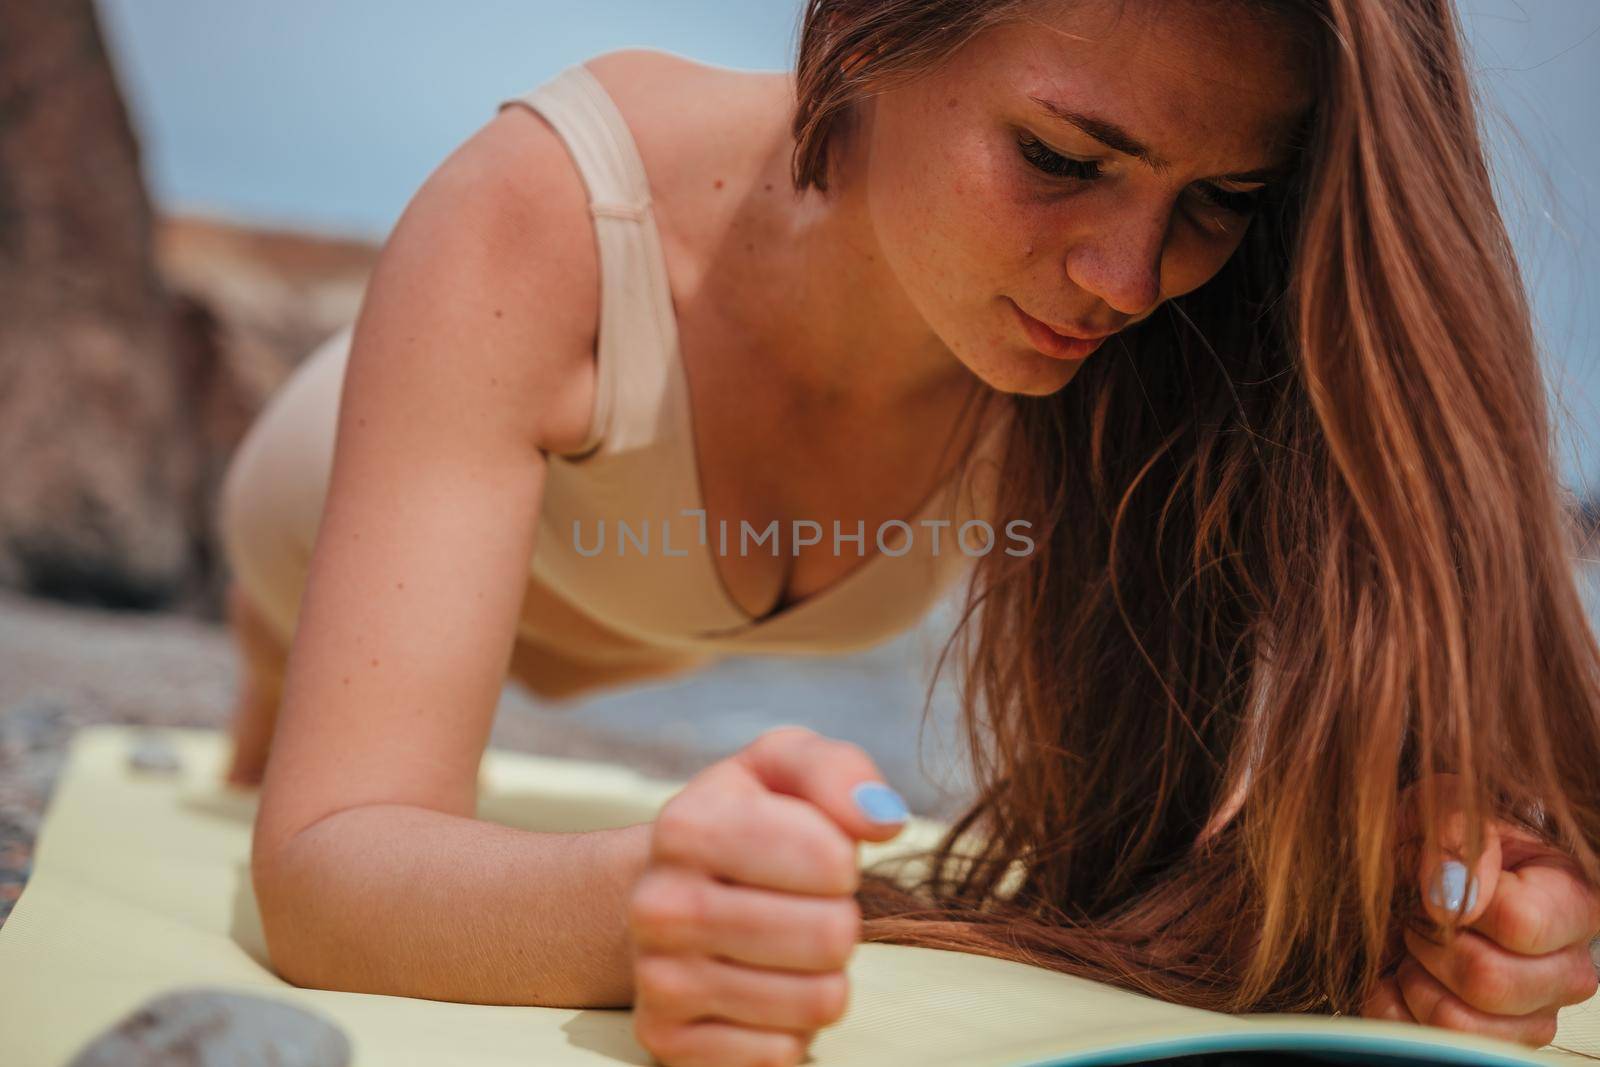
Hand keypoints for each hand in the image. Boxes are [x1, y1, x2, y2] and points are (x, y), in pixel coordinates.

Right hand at [627, 725, 909, 1066]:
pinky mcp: (667, 1042)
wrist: (663, 891)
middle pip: (831, 936)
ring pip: (816, 1002)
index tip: (816, 852)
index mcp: (686, 825)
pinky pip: (783, 1053)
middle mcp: (658, 905)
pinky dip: (791, 1024)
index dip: (843, 858)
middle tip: (803, 905)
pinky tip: (760, 985)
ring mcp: (657, 980)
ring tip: (787, 945)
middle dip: (838, 918)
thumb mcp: (783, 768)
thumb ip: (838, 771)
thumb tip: (883, 819)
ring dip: (823, 974)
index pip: (829, 860)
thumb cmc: (746, 821)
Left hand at [1362, 780, 1599, 1046]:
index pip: (1522, 925)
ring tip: (1415, 945)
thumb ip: (1453, 833)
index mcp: (1571, 901)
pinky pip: (1428, 1042)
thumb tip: (1453, 893)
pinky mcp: (1491, 1042)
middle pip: (1492, 984)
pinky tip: (1402, 973)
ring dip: (1415, 978)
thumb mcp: (1440, 805)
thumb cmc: (1433, 840)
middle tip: (1419, 918)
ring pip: (1459, 1023)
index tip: (1436, 887)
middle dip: (1432, 945)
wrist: (1399, 872)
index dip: (1460, 905)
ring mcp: (1532, 1014)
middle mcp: (1565, 967)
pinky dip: (1395, 1005)